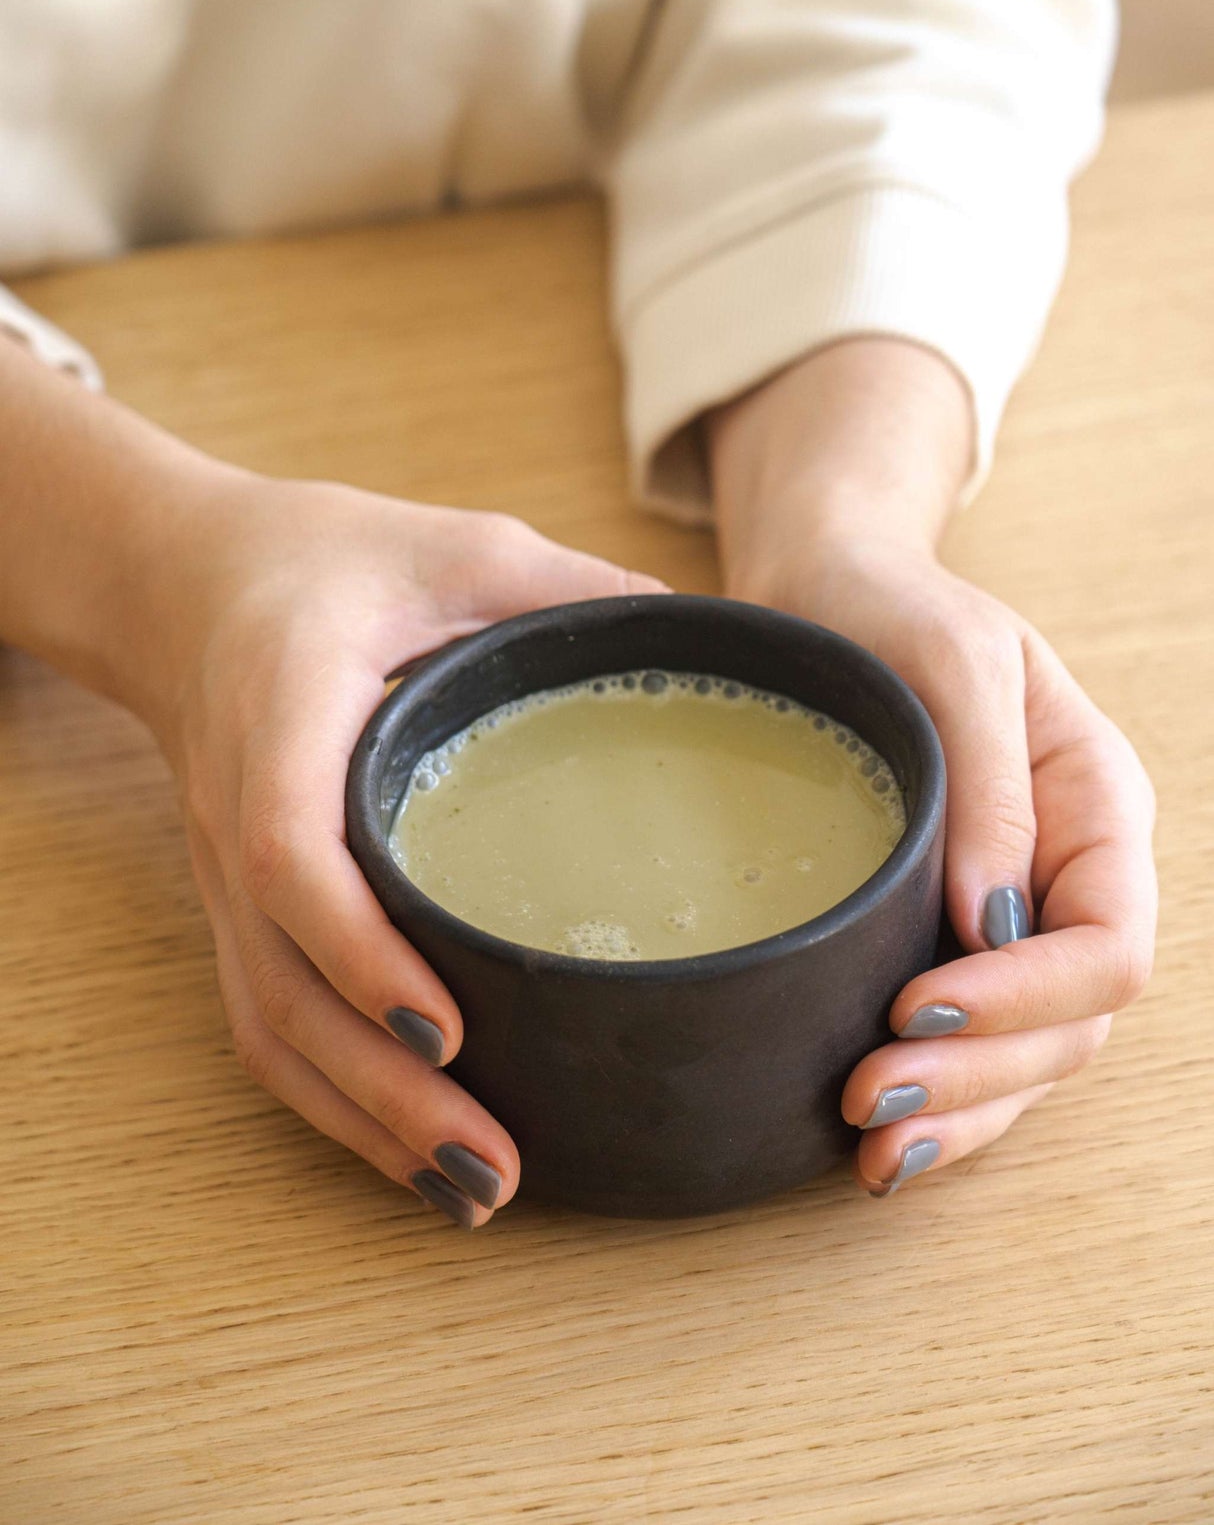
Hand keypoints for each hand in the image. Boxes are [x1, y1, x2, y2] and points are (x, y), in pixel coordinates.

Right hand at [140, 475, 664, 1226]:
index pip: (289, 849)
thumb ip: (561, 586)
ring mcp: (225, 875)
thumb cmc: (321, 561)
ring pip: (271, 1025)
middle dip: (382, 1088)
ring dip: (362, 1121)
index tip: (451, 1022)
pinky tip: (413, 1151)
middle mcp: (238, 811)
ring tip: (475, 1190)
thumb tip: (697, 632)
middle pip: (283, 983)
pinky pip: (268, 1020)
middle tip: (497, 1162)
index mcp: (282, 714)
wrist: (187, 587)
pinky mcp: (238, 906)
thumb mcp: (451, 544)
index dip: (359, 946)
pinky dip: (333, 1101)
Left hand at [709, 337, 1156, 1197]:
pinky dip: (935, 1101)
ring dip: (958, 1113)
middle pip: (1070, 1023)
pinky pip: (969, 1048)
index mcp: (1095, 807)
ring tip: (871, 1149)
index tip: (916, 1004)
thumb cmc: (893, 607)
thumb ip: (988, 781)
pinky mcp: (939, 942)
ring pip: (1025, 1058)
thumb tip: (991, 922)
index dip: (1026, 996)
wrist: (822, 598)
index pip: (1108, 943)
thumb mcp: (951, 658)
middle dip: (979, 1073)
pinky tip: (877, 1143)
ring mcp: (1008, 920)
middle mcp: (1065, 877)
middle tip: (870, 1096)